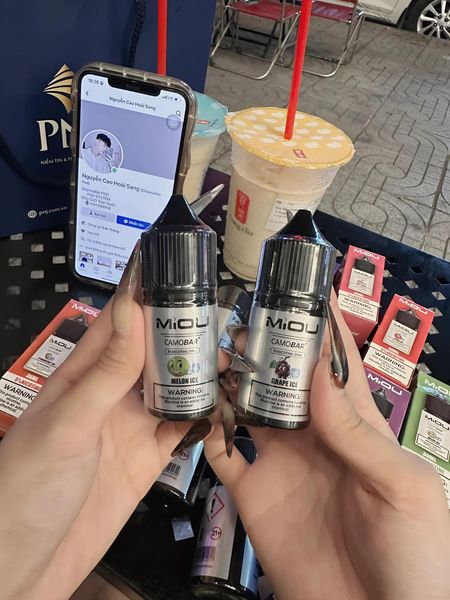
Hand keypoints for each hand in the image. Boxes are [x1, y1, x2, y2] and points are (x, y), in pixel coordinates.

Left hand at [0, 244, 189, 599]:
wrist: (22, 567)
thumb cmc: (26, 487)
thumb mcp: (68, 423)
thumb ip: (106, 372)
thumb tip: (133, 310)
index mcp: (82, 377)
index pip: (120, 324)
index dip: (146, 296)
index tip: (177, 273)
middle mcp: (109, 397)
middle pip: (154, 354)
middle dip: (184, 336)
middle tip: (219, 323)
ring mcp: (129, 428)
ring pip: (173, 388)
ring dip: (199, 376)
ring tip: (228, 364)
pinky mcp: (146, 461)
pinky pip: (181, 431)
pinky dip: (202, 419)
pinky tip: (220, 408)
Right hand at [206, 296, 449, 599]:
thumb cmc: (417, 557)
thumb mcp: (401, 487)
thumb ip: (359, 431)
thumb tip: (322, 371)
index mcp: (354, 426)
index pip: (334, 364)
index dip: (319, 328)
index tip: (299, 293)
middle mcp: (313, 437)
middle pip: (280, 379)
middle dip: (260, 350)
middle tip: (237, 329)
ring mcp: (280, 463)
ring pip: (244, 408)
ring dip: (227, 383)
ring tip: (209, 361)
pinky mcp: (254, 494)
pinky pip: (221, 455)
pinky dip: (205, 432)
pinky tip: (196, 414)